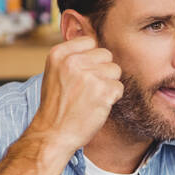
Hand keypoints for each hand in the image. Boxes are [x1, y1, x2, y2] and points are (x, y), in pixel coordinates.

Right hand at [27, 35, 123, 155]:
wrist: (54, 132)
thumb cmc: (57, 105)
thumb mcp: (56, 72)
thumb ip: (73, 57)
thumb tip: (94, 43)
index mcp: (59, 54)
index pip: (90, 41)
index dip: (92, 58)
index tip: (84, 73)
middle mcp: (74, 61)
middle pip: (106, 55)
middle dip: (103, 71)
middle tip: (89, 88)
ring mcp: (89, 76)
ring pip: (115, 70)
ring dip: (109, 84)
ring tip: (92, 97)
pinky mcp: (103, 91)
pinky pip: (120, 88)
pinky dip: (113, 98)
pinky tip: (98, 105)